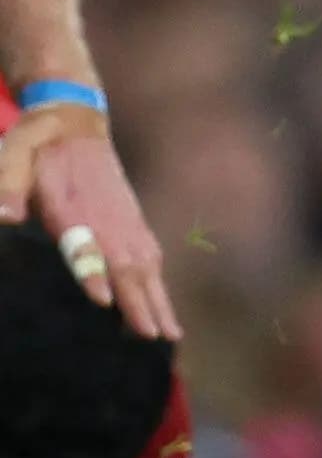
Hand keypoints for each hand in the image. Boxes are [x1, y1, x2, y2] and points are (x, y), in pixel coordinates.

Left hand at [0, 104, 178, 338]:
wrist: (75, 121)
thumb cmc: (38, 145)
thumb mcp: (14, 156)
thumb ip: (9, 185)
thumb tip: (7, 217)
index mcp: (74, 205)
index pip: (86, 243)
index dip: (93, 270)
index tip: (104, 299)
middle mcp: (107, 217)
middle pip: (128, 262)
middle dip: (141, 300)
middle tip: (153, 336)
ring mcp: (125, 220)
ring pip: (146, 264)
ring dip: (158, 299)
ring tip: (169, 334)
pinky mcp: (132, 220)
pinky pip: (151, 257)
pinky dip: (159, 284)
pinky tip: (163, 304)